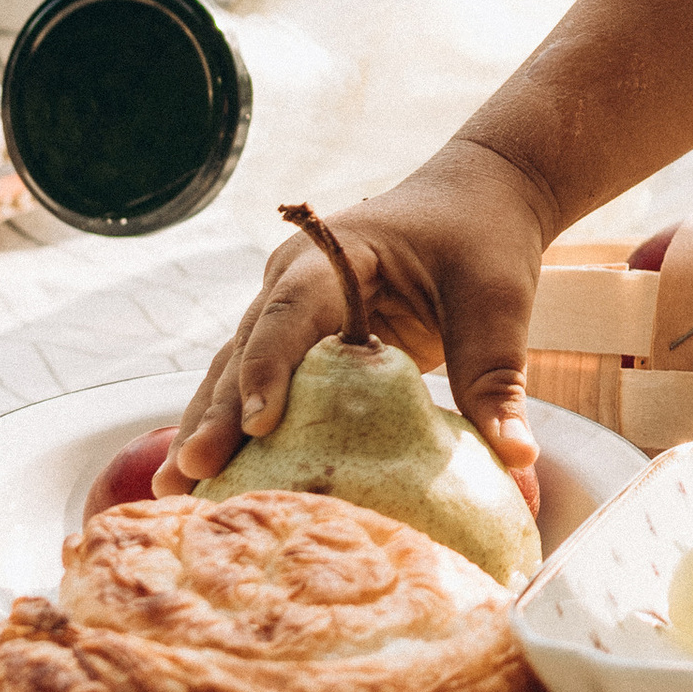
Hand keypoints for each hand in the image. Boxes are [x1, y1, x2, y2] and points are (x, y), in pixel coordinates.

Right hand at [155, 136, 555, 495]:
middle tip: (191, 475)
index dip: (270, 368)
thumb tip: (516, 454)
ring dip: (209, 428)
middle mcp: (291, 283)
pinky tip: (213, 482)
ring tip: (176, 491)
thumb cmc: (482, 239)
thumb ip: (496, 377)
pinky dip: (236, 431)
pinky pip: (258, 388)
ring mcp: (287, 313)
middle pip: (245, 351)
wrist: (477, 200)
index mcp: (332, 255)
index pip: (290, 313)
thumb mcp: (497, 302)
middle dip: (217, 414)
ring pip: (234, 373)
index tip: (260, 425)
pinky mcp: (299, 346)